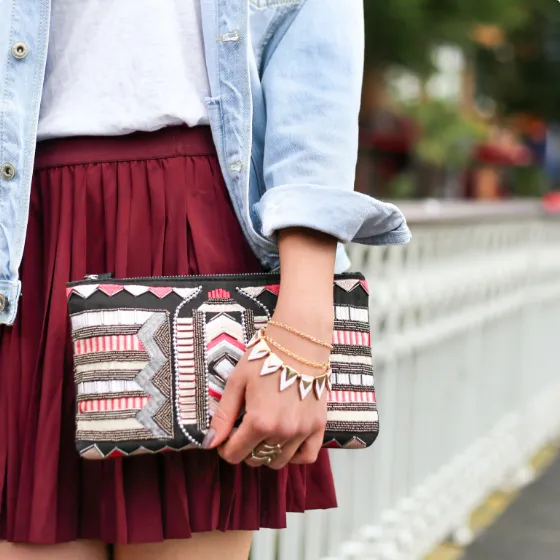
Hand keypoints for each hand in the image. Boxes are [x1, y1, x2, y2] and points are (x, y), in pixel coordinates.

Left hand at [202, 310, 332, 468]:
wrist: (300, 342)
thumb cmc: (265, 358)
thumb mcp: (237, 382)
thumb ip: (223, 415)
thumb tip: (210, 443)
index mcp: (259, 421)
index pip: (234, 454)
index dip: (225, 448)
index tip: (226, 437)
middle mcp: (282, 432)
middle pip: (255, 459)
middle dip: (245, 448)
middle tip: (245, 429)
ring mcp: (302, 431)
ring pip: (278, 461)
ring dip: (267, 452)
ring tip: (264, 433)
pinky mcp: (318, 426)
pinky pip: (307, 456)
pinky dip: (294, 455)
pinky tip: (285, 442)